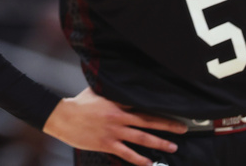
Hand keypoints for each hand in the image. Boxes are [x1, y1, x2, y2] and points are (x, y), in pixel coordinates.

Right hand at [43, 87, 186, 165]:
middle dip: (167, 125)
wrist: (62, 117)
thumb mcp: (96, 92)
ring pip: (142, 138)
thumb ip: (110, 92)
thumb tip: (120, 88)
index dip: (158, 107)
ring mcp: (114, 132)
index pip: (142, 104)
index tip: (173, 109)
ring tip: (172, 147)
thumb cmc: (78, 104)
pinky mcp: (107, 144)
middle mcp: (119, 117)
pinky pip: (127, 153)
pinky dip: (140, 160)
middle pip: (148, 121)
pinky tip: (149, 163)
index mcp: (117, 103)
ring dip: (159, 143)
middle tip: (182, 128)